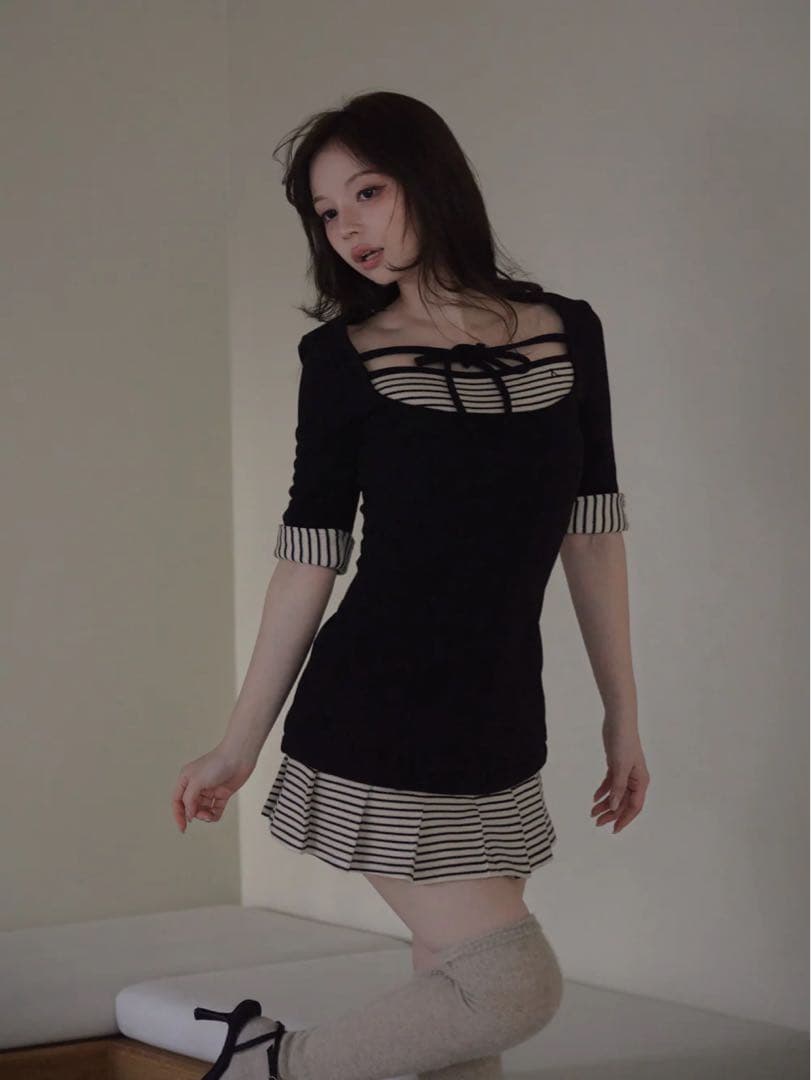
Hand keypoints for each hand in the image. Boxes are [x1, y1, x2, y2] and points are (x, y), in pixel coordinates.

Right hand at [171, 745, 255, 833]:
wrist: (239, 757)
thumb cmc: (217, 763)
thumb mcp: (197, 781)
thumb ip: (189, 799)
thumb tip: (188, 815)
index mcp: (186, 779)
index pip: (177, 800)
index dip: (178, 815)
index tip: (182, 828)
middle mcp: (197, 785)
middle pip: (190, 807)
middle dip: (195, 814)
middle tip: (202, 816)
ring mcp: (210, 790)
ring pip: (202, 809)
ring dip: (205, 815)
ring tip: (209, 815)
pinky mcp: (222, 793)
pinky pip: (215, 809)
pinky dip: (214, 814)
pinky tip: (214, 815)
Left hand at [591, 719, 649, 833]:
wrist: (619, 721)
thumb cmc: (623, 742)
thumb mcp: (619, 767)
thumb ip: (617, 788)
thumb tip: (614, 807)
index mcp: (640, 781)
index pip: (634, 806)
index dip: (624, 819)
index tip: (613, 829)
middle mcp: (635, 779)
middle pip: (623, 802)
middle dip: (611, 814)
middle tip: (597, 822)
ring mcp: (626, 772)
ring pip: (616, 794)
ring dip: (605, 804)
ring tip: (592, 812)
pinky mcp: (616, 765)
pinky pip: (611, 783)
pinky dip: (603, 791)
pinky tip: (595, 798)